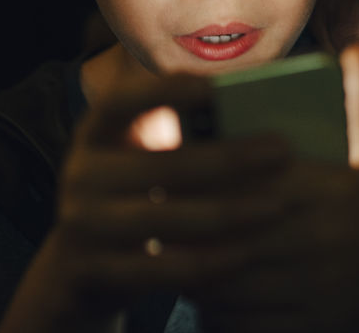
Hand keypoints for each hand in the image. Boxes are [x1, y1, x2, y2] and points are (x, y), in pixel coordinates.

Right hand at [0, 73, 291, 331]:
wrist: (77, 267)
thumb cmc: (131, 195)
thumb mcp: (136, 158)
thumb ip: (176, 135)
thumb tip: (254, 112)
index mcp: (94, 133)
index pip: (120, 101)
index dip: (164, 91)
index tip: (215, 86)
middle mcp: (81, 174)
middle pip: (163, 165)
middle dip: (231, 158)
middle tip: (282, 151)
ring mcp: (83, 225)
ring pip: (169, 219)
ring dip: (232, 212)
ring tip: (278, 204)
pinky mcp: (95, 272)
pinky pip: (165, 269)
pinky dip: (213, 260)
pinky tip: (249, 251)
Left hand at [188, 45, 358, 332]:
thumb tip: (358, 49)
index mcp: (320, 193)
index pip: (239, 185)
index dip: (195, 183)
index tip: (166, 174)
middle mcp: (309, 242)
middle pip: (220, 238)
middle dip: (182, 234)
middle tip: (152, 223)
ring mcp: (309, 290)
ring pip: (226, 289)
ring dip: (193, 278)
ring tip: (169, 261)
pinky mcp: (312, 328)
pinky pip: (248, 328)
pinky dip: (221, 318)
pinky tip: (208, 302)